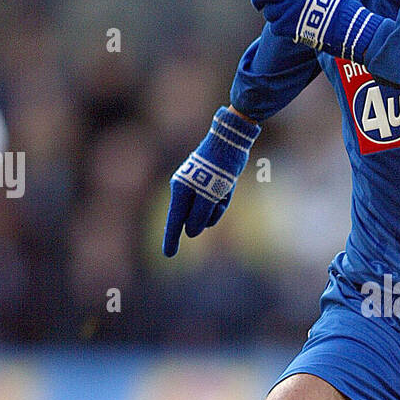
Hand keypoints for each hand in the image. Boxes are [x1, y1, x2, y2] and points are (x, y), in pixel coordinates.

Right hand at [162, 106, 259, 257]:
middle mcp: (185, 192)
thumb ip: (200, 216)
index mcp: (180, 191)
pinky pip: (214, 206)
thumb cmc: (219, 168)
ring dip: (217, 209)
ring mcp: (196, 191)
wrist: (230, 143)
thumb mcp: (211, 195)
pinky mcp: (208, 189)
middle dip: (208, 215)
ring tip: (224, 190)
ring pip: (206, 215)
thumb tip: (191, 233)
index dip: (171, 239)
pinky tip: (228, 189)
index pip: (174, 221)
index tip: (169, 255)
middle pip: (193, 219)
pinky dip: (222, 202)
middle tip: (219, 196)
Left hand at [252, 0, 389, 62]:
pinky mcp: (286, 26)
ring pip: (269, 13)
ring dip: (274, 17)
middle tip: (258, 5)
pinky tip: (289, 31)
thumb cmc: (338, 5)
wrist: (343, 23)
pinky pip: (274, 28)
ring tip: (284, 21)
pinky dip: (280, 30)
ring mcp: (286, 10)